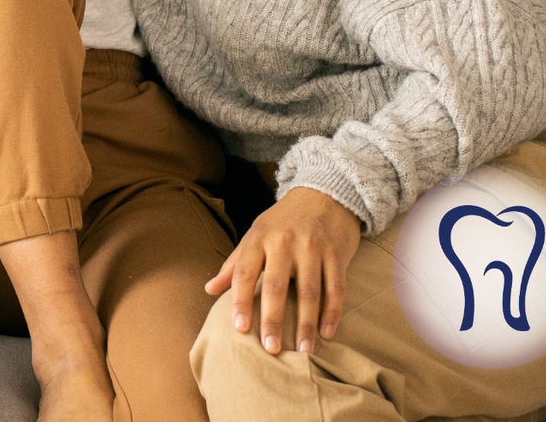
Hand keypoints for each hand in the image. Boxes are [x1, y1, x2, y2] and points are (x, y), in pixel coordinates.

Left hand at [206, 187, 360, 355]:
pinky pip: (335, 287)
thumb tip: (208, 289)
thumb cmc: (283, 220)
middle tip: (271, 348)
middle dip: (272, 319)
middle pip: (275, 286)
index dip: (239, 301)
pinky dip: (332, 312)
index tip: (239, 328)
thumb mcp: (255, 235)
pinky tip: (327, 332)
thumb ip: (234, 264)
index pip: (243, 273)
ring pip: (308, 291)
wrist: (323, 193)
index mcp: (258, 238)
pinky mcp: (336, 253)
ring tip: (304, 351)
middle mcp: (283, 242)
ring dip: (306, 323)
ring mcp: (312, 247)